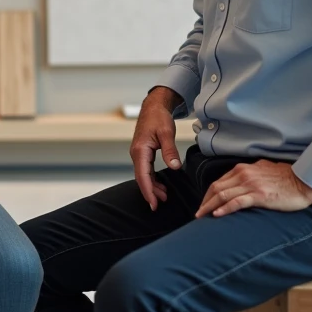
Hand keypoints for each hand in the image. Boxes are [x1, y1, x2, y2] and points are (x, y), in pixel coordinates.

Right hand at [130, 87, 183, 211]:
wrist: (153, 106)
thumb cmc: (158, 117)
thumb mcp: (167, 133)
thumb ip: (170, 150)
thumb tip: (174, 167)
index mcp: (140, 150)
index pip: (143, 176)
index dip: (148, 191)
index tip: (154, 204)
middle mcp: (137, 153)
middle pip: (141, 178)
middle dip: (150, 192)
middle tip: (160, 205)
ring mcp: (139, 154)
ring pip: (143, 175)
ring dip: (152, 186)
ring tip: (164, 197)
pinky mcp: (143, 153)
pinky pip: (146, 170)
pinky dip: (152, 179)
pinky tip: (160, 185)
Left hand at [195, 159, 311, 218]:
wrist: (303, 180)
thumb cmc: (286, 176)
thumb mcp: (264, 169)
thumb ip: (251, 173)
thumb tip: (243, 179)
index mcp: (244, 169)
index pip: (219, 182)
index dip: (208, 194)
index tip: (204, 204)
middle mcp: (244, 174)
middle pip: (217, 188)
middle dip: (205, 202)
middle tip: (198, 214)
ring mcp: (251, 184)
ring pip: (223, 195)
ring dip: (209, 207)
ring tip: (202, 217)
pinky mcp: (259, 195)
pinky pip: (237, 202)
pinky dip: (225, 208)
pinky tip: (217, 215)